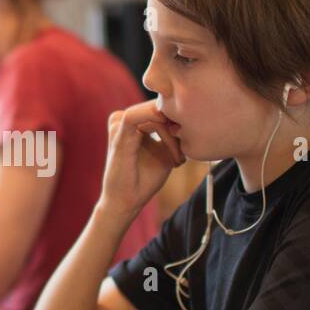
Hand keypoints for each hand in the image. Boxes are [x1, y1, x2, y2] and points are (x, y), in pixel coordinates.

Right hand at [99, 100, 184, 220]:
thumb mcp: (165, 152)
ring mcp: (119, 122)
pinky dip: (162, 133)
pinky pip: (138, 116)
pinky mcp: (118, 131)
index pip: (162, 108)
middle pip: (160, 109)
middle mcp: (123, 117)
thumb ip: (174, 133)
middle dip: (176, 131)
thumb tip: (191, 118)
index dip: (179, 123)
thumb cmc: (144, 179)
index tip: (186, 149)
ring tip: (176, 161)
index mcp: (133, 120)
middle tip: (181, 158)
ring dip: (171, 136)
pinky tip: (170, 153)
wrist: (126, 202)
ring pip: (155, 113)